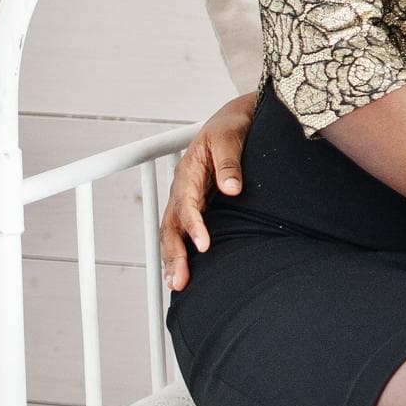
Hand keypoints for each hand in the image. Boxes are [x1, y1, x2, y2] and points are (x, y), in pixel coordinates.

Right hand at [159, 91, 254, 291]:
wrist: (233, 120)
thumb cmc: (232, 126)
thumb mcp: (231, 137)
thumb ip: (230, 162)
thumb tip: (232, 189)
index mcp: (189, 171)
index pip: (187, 203)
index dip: (193, 225)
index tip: (203, 246)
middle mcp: (183, 187)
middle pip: (172, 225)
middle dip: (174, 253)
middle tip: (180, 280)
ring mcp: (187, 198)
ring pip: (173, 232)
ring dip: (172, 258)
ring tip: (176, 284)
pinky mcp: (197, 204)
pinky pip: (183, 230)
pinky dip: (180, 251)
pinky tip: (183, 272)